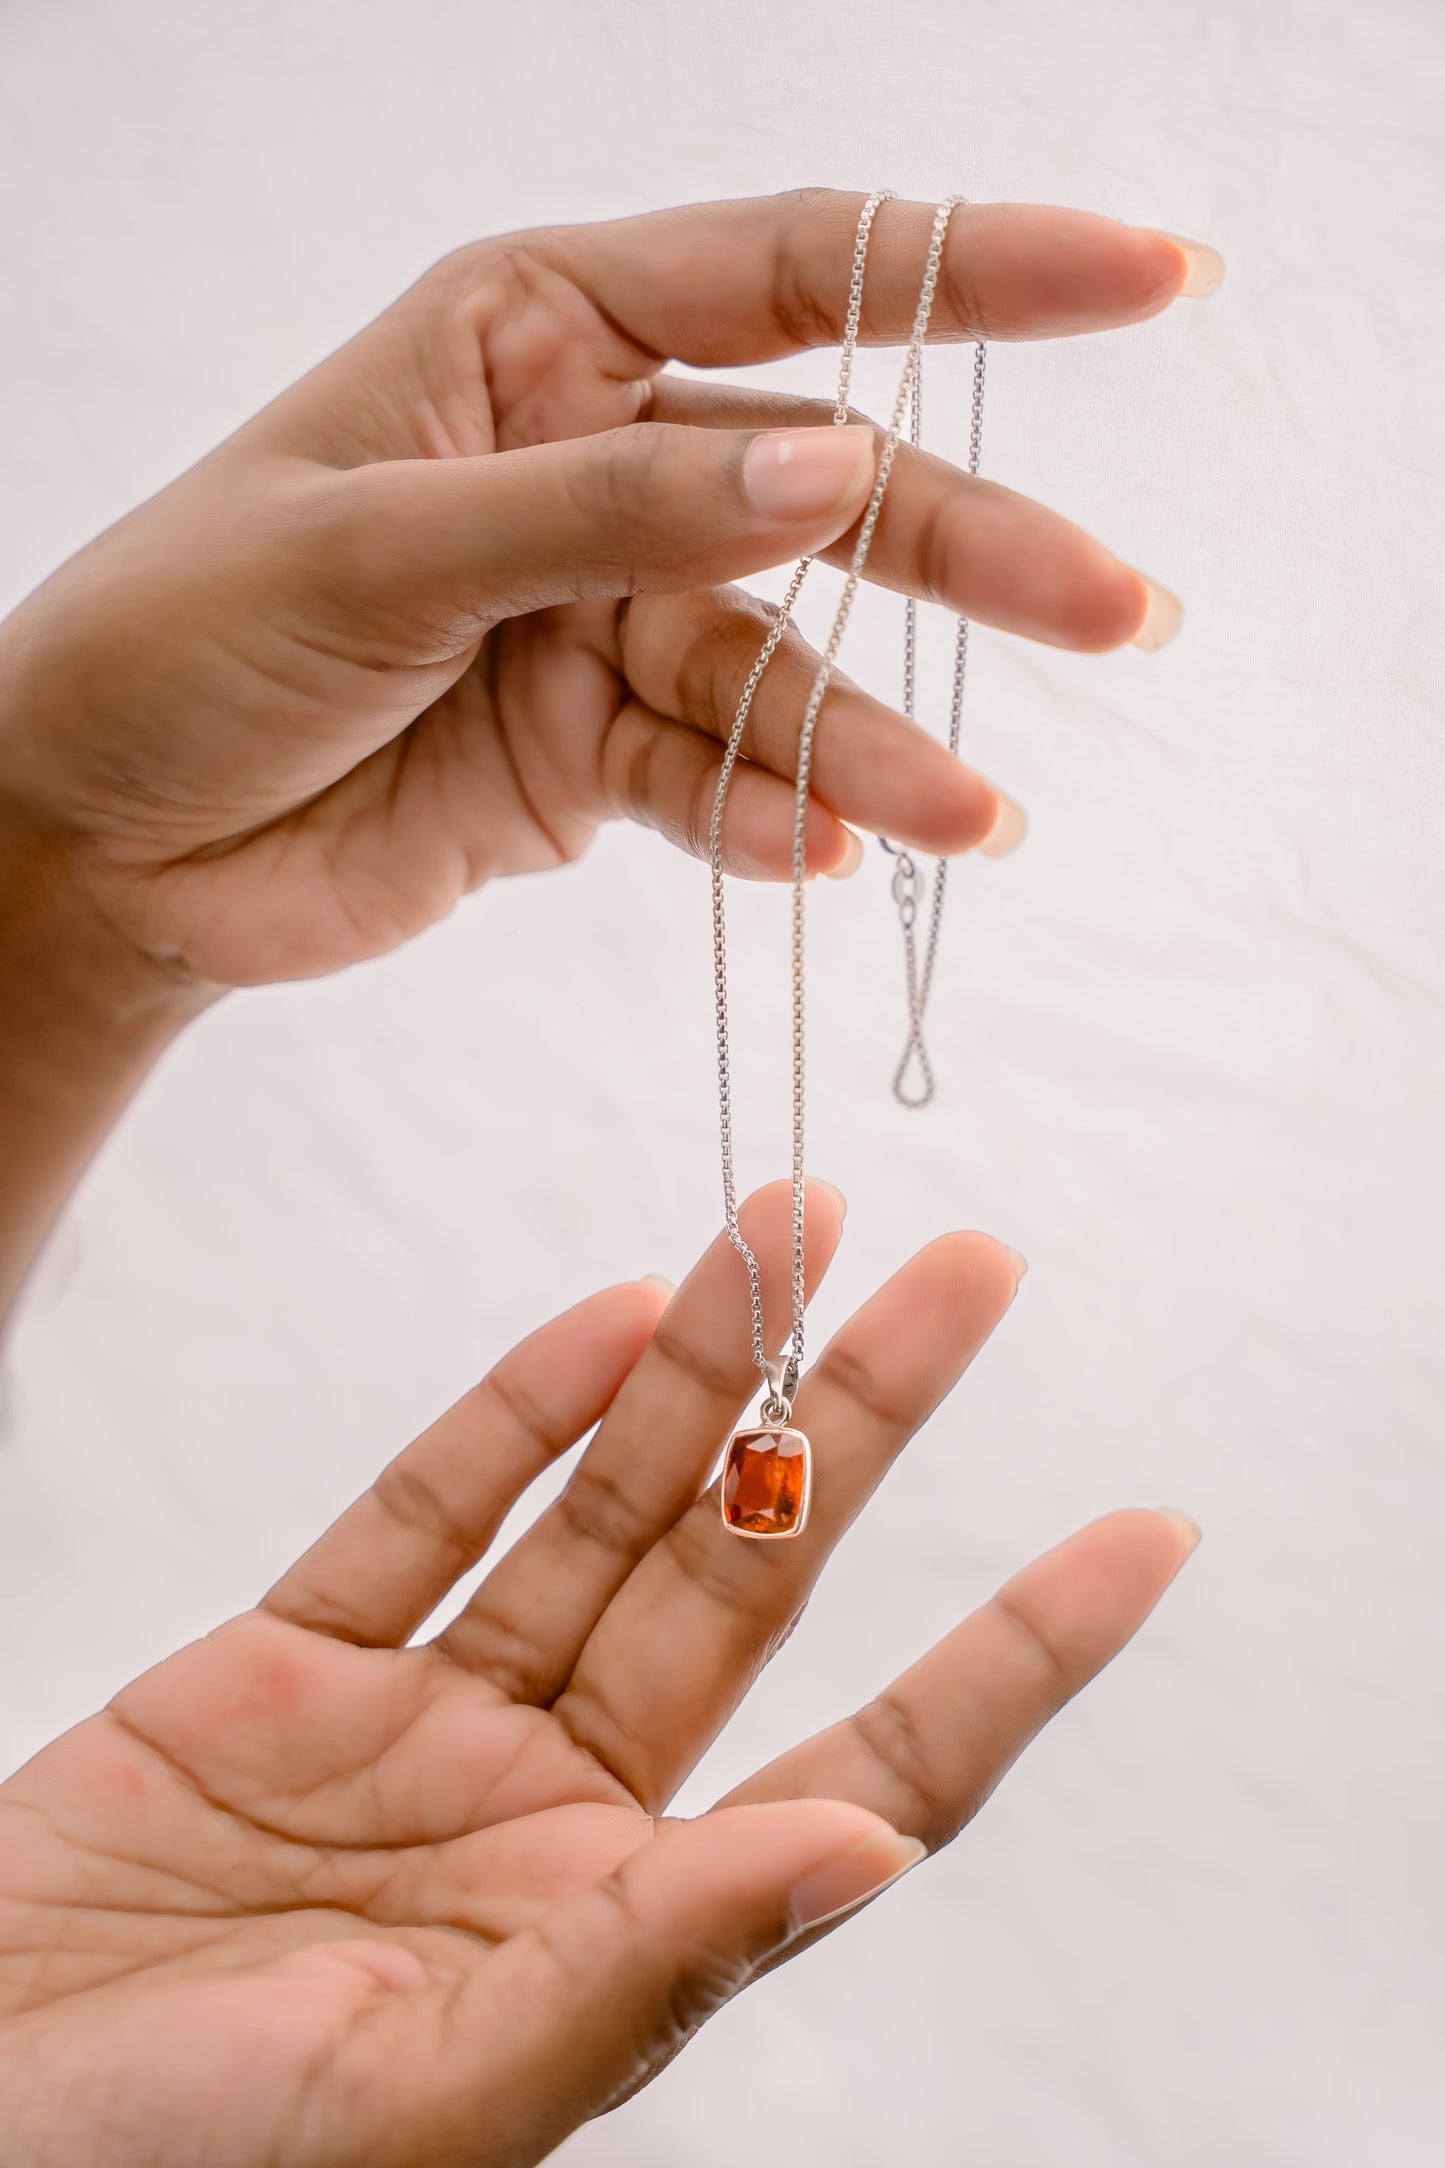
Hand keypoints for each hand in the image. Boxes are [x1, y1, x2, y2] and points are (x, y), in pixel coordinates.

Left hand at [0, 190, 1213, 991]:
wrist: (101, 839)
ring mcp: (602, 616)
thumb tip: (833, 468)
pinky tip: (829, 852)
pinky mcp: (595, 755)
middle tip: (1121, 612)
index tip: (1154, 279)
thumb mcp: (384, 546)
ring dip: (876, 742)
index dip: (980, 270)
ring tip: (973, 818)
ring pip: (785, 664)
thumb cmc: (187, 634)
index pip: (795, 271)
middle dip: (977, 550)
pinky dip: (771, 818)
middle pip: (832, 489)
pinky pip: (716, 781)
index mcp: (537, 337)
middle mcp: (594, 462)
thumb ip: (609, 507)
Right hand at [0, 1184, 1197, 2166]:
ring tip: (798, 1225)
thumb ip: (649, 1960)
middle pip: (754, 1581)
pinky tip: (612, 1318)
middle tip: (973, 1274)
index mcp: (625, 1929)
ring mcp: (427, 1725)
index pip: (877, 1770)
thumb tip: (865, 1847)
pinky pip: (429, 1513)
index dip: (1019, 1659)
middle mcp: (554, 1808)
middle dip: (860, 1420)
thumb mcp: (436, 2098)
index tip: (1147, 1535)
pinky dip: (514, 1409)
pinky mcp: (292, 1666)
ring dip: (704, 1368)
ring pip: (607, 1510)